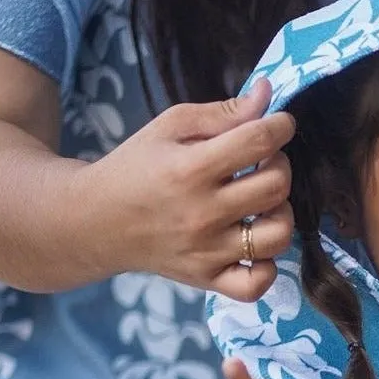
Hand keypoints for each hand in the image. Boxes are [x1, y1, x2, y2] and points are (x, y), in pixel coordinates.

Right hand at [80, 79, 295, 300]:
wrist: (96, 221)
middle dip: (281, 165)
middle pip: (276, 187)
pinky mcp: (206, 280)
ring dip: (281, 214)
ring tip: (264, 203)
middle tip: (265, 161)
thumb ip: (221, 113)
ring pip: (277, 236)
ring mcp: (206, 251)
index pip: (258, 142)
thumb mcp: (169, 127)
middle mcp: (202, 213)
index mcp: (190, 168)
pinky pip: (257, 284)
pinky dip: (267, 266)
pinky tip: (256, 245)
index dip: (280, 126)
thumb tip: (266, 94)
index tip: (281, 124)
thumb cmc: (136, 167)